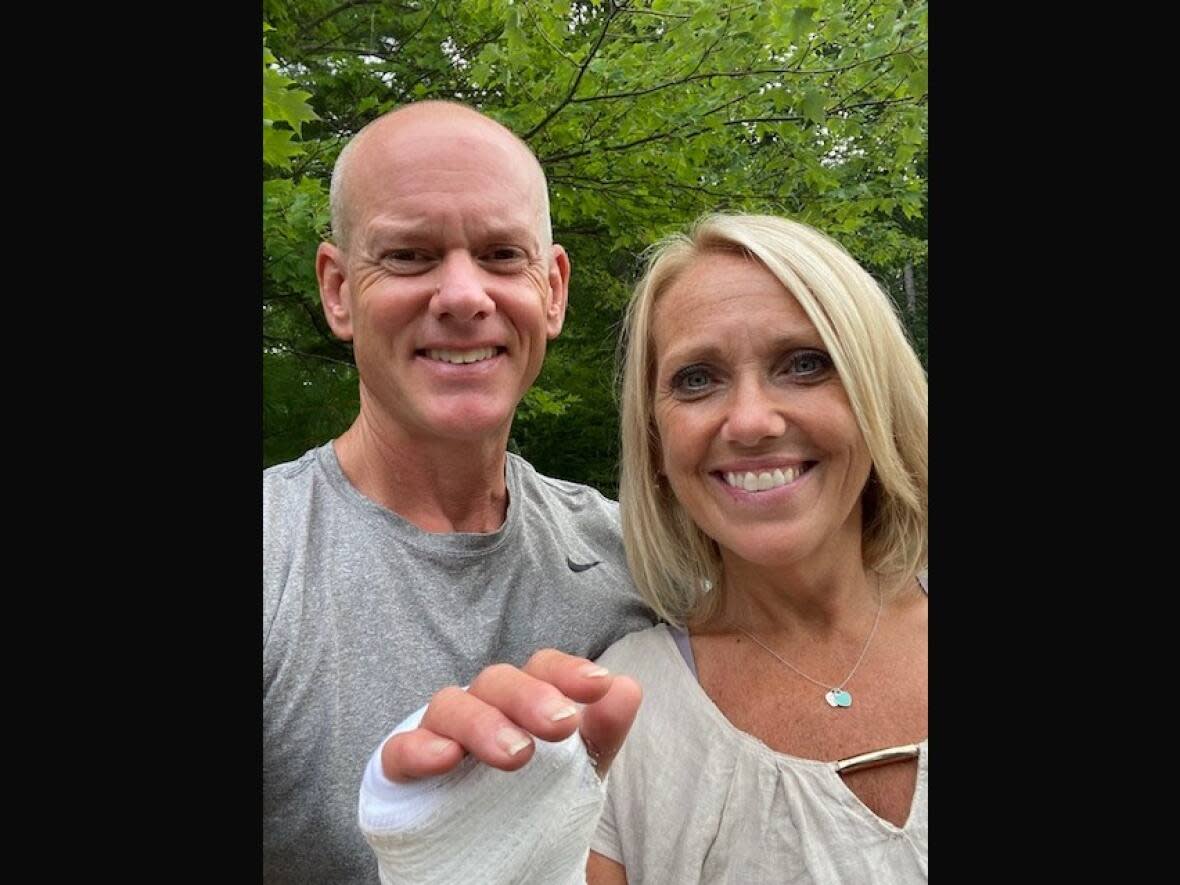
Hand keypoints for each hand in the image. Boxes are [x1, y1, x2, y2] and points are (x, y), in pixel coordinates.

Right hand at [380, 648, 641, 782]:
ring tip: (517, 755)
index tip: (600, 683)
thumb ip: (601, 733)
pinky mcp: (403, 771)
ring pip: (450, 707)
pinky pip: (399, 751)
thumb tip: (628, 688)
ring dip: (483, 724)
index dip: (567, 670)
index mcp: (521, 701)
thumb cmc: (529, 793)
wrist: (482, 852)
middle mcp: (479, 708)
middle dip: (530, 697)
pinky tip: (446, 758)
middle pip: (497, 681)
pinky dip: (419, 749)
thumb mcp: (575, 770)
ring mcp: (438, 735)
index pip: (540, 668)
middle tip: (562, 724)